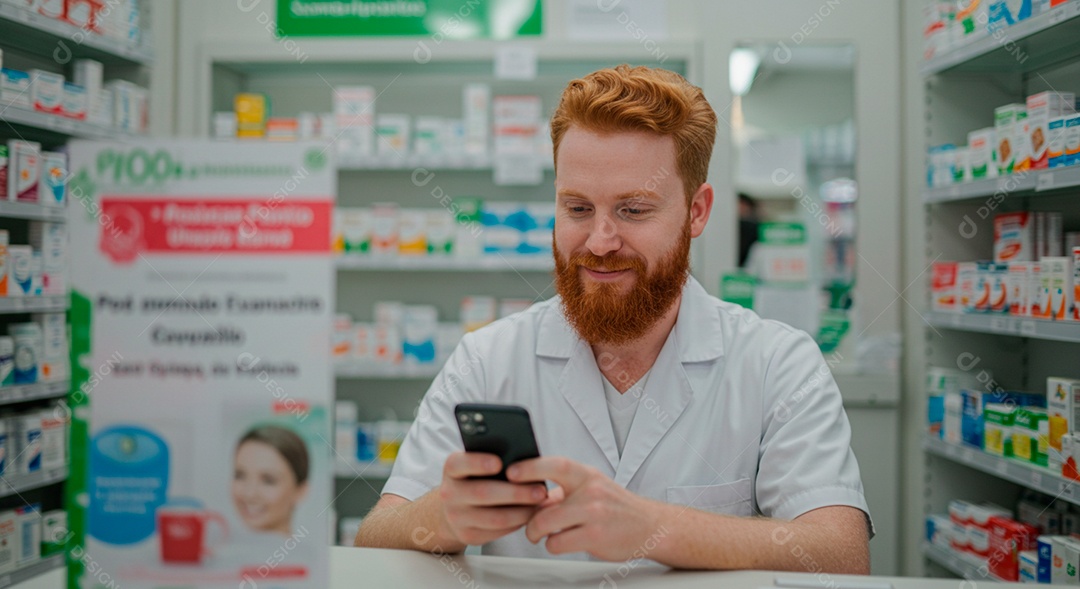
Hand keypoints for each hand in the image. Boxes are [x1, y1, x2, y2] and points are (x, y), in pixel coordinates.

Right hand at [436, 452, 549, 547]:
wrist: (451, 510)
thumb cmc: (474, 480)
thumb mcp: (475, 466)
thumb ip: (493, 458)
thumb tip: (524, 460)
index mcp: (452, 469)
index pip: (459, 464)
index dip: (478, 463)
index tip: (499, 462)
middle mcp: (449, 493)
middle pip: (483, 493)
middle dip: (516, 492)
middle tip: (540, 490)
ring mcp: (456, 517)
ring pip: (494, 517)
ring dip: (522, 511)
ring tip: (540, 503)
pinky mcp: (468, 536)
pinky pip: (497, 531)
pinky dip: (517, 523)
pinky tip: (531, 515)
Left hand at [507, 456, 662, 560]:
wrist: (649, 525)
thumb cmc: (615, 506)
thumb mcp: (591, 487)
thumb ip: (562, 490)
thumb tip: (528, 492)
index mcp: (586, 475)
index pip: (554, 464)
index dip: (530, 467)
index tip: (510, 472)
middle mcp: (590, 491)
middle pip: (542, 506)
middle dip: (529, 520)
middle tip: (528, 524)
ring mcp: (593, 514)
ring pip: (546, 526)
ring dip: (538, 534)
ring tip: (544, 534)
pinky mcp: (595, 537)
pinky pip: (557, 544)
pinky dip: (554, 545)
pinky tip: (564, 541)